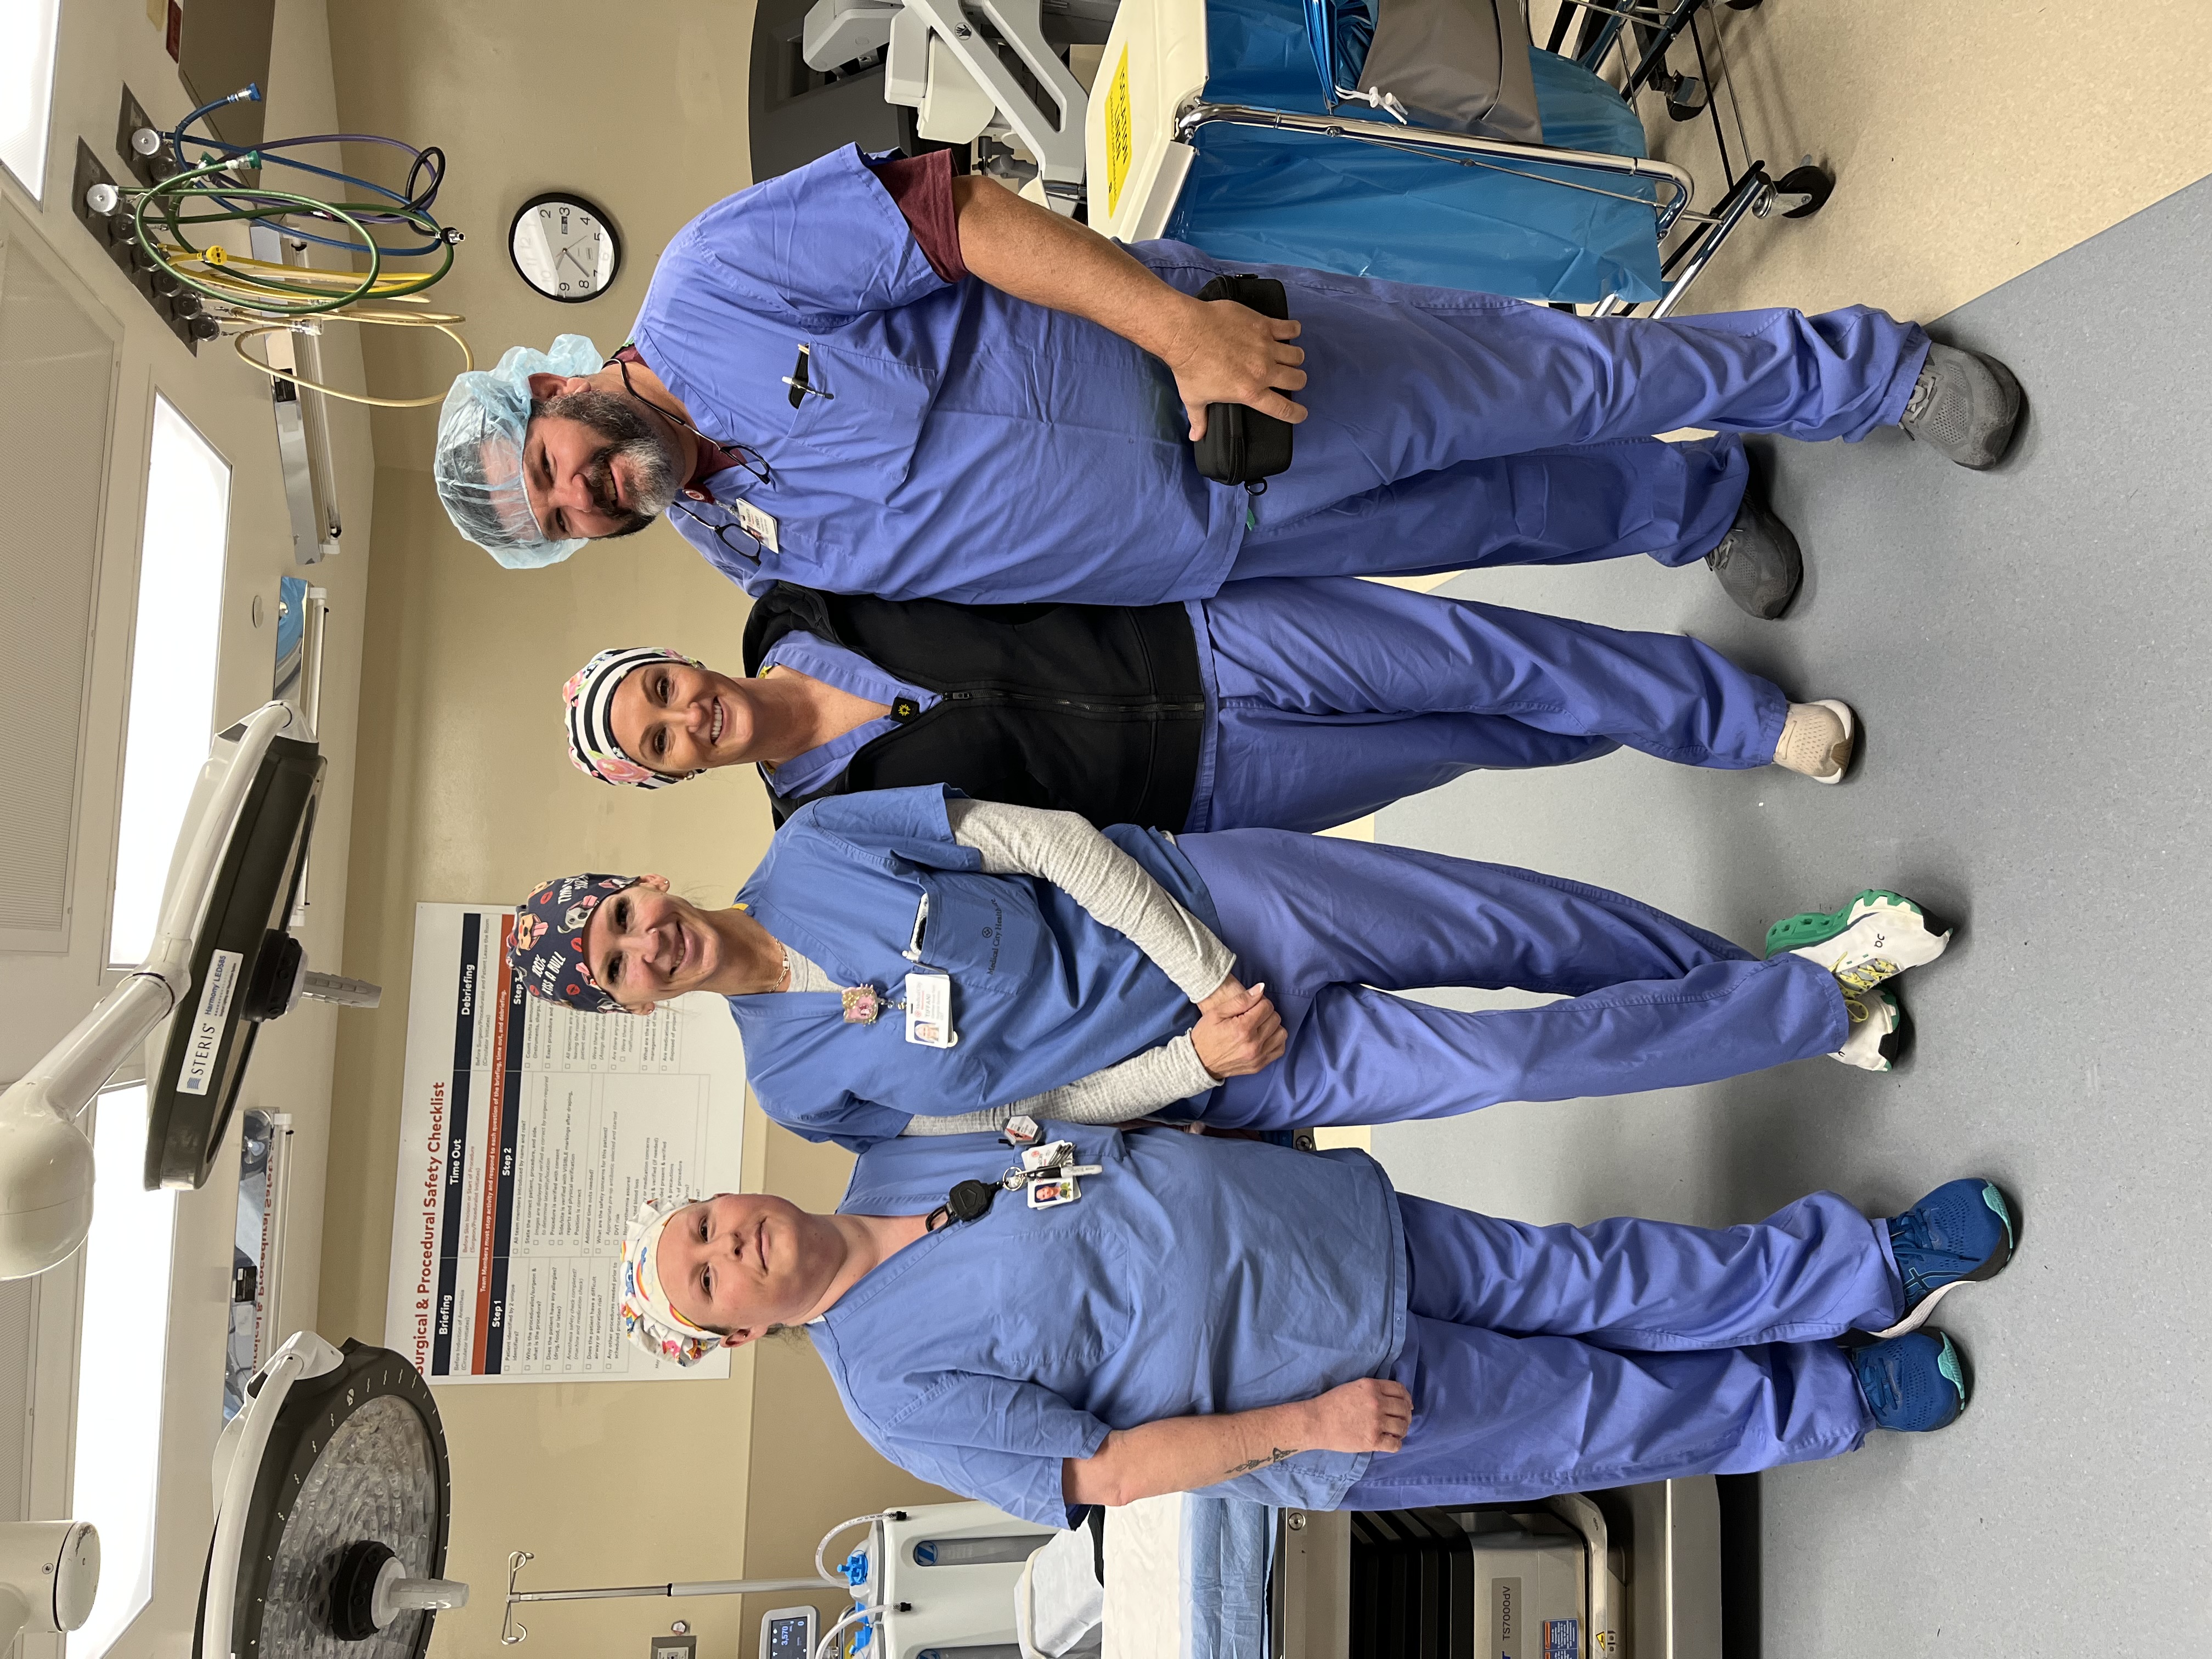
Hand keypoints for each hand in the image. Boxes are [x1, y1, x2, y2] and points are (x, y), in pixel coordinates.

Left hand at [1159, 296, 1308, 441]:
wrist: (1185, 332)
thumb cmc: (1189, 367)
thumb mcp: (1194, 398)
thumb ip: (1199, 420)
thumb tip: (1196, 437)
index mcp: (1250, 393)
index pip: (1284, 409)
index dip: (1296, 414)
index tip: (1300, 413)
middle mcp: (1263, 371)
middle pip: (1297, 379)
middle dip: (1296, 381)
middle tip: (1288, 378)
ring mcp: (1266, 347)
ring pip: (1297, 355)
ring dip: (1293, 357)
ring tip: (1286, 356)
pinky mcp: (1263, 325)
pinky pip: (1290, 328)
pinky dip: (1292, 330)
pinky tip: (1289, 331)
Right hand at [1191, 979, 1284, 1079]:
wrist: (1199, 1062)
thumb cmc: (1205, 1035)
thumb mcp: (1217, 1013)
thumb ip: (1241, 1000)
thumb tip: (1261, 988)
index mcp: (1243, 1028)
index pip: (1267, 1006)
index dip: (1259, 1002)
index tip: (1250, 1006)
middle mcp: (1254, 1044)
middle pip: (1275, 1018)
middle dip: (1266, 1013)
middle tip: (1253, 1015)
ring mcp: (1258, 1057)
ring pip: (1281, 1033)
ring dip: (1273, 1027)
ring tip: (1259, 1026)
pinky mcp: (1260, 1065)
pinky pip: (1279, 1049)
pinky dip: (1275, 1041)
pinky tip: (1263, 1037)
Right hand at [1300, 1378, 1412, 1455]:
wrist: (1316, 1421)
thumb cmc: (1331, 1403)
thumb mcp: (1353, 1387)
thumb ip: (1373, 1390)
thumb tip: (1394, 1400)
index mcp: (1372, 1387)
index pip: (1400, 1390)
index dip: (1406, 1398)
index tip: (1407, 1405)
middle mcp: (1377, 1402)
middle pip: (1404, 1409)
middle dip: (1406, 1415)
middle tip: (1402, 1421)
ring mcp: (1375, 1422)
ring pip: (1402, 1427)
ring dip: (1402, 1430)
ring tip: (1396, 1433)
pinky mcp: (1372, 1440)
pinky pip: (1395, 1445)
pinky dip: (1396, 1444)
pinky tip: (1390, 1442)